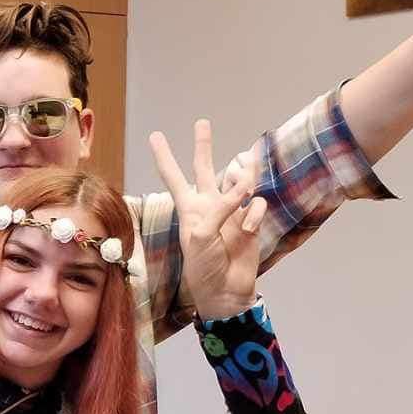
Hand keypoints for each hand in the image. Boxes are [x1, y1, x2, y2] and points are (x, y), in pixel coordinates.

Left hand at [149, 119, 266, 321]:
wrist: (226, 291)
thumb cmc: (203, 266)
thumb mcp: (200, 236)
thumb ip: (219, 208)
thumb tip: (244, 188)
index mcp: (189, 208)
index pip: (173, 176)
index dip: (164, 156)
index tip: (155, 136)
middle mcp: (209, 204)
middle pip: (204, 168)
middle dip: (203, 146)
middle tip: (201, 123)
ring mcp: (232, 211)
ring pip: (239, 178)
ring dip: (243, 174)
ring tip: (245, 172)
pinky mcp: (252, 220)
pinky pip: (257, 204)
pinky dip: (254, 213)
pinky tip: (249, 228)